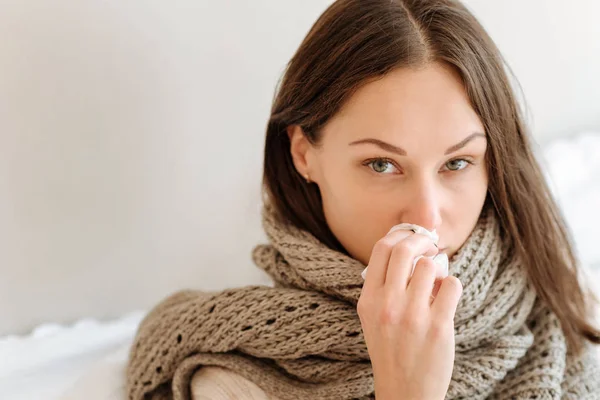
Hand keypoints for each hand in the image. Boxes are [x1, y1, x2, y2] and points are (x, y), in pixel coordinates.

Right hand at [357, 229, 462, 399]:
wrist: (405, 391)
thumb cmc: (391, 350)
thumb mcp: (373, 317)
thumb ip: (383, 286)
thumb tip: (410, 249)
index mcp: (368, 300)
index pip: (381, 249)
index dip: (400, 234)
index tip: (411, 236)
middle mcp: (387, 305)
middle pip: (404, 250)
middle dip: (421, 241)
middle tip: (430, 246)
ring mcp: (413, 316)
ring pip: (430, 265)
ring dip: (437, 268)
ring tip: (436, 282)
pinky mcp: (438, 327)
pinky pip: (451, 284)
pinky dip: (452, 285)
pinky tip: (446, 297)